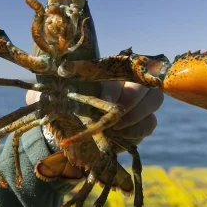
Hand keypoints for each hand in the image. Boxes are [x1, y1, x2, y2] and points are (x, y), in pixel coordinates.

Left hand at [25, 81, 163, 150]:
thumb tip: (62, 70)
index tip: (103, 100)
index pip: (120, 69)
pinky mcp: (141, 123)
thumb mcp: (52, 93)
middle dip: (132, 99)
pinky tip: (119, 136)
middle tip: (114, 117)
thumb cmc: (58, 108)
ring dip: (135, 115)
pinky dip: (136, 131)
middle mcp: (125, 82)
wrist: (62, 135)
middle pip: (144, 80)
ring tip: (114, 128)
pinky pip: (150, 123)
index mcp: (105, 70)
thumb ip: (58, 82)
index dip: (114, 86)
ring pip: (153, 100)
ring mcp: (137, 103)